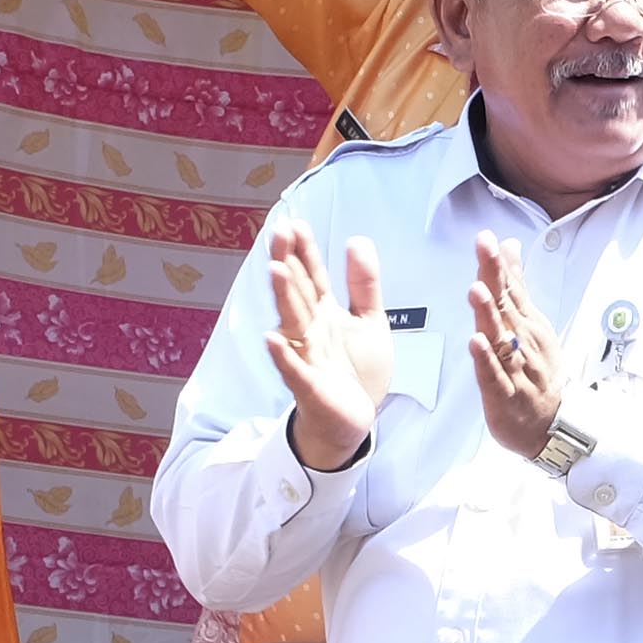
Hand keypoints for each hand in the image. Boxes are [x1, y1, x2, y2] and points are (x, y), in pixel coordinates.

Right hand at [264, 224, 390, 470]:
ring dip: (283, 298)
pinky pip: (294, 369)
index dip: (304, 250)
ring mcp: (307, 356)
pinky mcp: (310, 387)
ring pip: (293, 323)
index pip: (311, 274)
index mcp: (324, 312)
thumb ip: (363, 283)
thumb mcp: (369, 320)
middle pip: (297, 291)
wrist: (355, 419)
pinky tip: (272, 338)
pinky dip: (283, 355)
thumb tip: (357, 240)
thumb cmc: (357, 371)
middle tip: (279, 232)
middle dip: (287, 262)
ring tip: (275, 270)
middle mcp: (311, 330)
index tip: (295, 223)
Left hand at [469, 238, 565, 466]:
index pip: (510, 288)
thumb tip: (508, 245)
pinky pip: (494, 375)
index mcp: (525, 323)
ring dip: (489, 314)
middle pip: (505, 304)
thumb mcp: (530, 323)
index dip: (497, 263)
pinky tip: (477, 342)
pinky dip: (486, 359)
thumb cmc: (536, 371)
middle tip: (484, 248)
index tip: (487, 238)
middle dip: (493, 276)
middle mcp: (520, 341)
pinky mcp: (504, 395)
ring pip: (500, 337)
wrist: (552, 424)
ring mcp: (514, 368)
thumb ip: (516, 284)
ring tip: (477, 290)